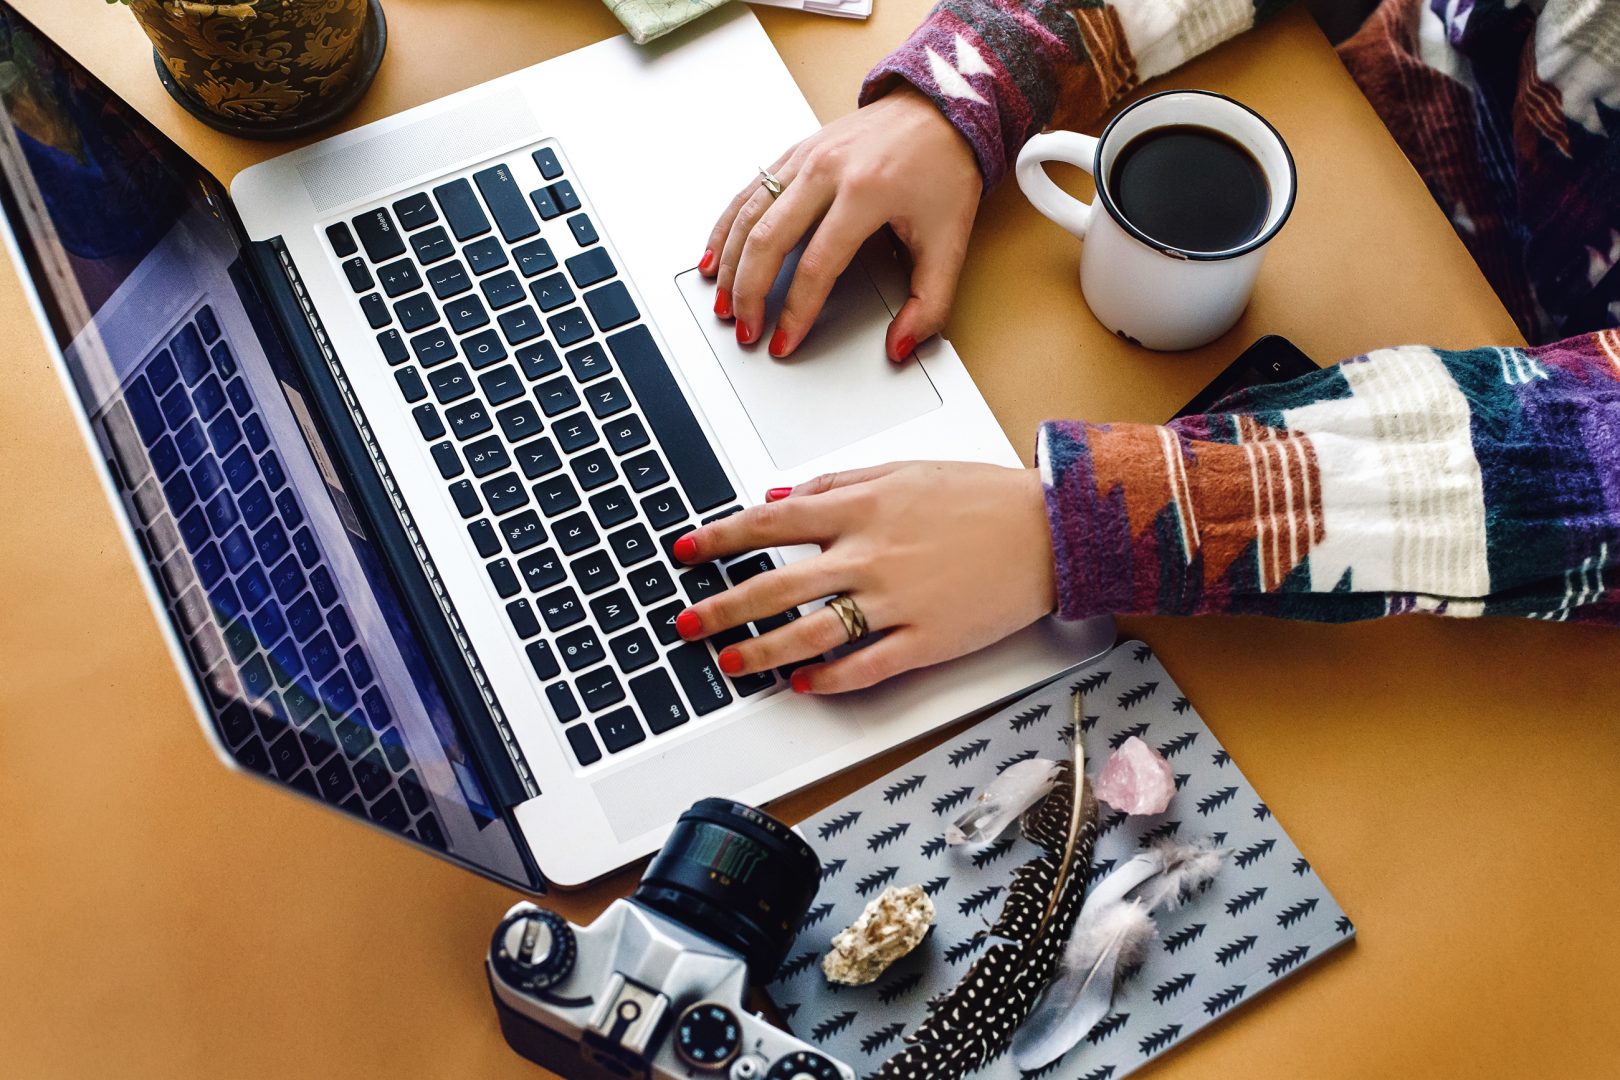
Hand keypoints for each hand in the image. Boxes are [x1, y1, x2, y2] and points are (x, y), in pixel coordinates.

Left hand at [670, 462, 1057, 693]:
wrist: (1051, 529)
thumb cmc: (982, 497)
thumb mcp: (903, 470)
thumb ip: (836, 484)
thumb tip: (780, 497)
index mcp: (862, 508)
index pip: (768, 523)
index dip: (718, 539)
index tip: (685, 551)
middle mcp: (869, 555)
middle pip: (774, 585)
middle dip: (721, 607)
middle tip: (685, 623)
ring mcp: (896, 602)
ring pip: (811, 632)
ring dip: (762, 651)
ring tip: (730, 663)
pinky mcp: (926, 641)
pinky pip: (866, 666)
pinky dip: (830, 679)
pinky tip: (803, 684)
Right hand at [700, 83, 979, 361]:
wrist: (940, 108)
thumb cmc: (944, 169)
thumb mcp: (950, 241)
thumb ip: (931, 303)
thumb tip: (902, 346)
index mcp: (865, 192)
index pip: (817, 267)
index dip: (796, 313)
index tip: (784, 343)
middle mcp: (827, 170)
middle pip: (768, 241)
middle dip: (750, 294)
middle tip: (746, 331)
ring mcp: (805, 157)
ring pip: (749, 216)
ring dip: (730, 265)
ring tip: (723, 305)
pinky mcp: (795, 152)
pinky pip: (748, 193)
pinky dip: (725, 228)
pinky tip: (715, 257)